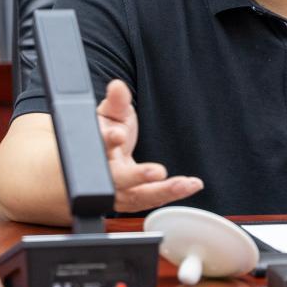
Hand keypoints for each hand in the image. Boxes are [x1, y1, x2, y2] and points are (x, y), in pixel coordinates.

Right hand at [97, 79, 203, 212]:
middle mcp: (105, 172)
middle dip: (136, 176)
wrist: (98, 159)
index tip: (118, 135)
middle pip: (116, 179)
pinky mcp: (131, 199)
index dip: (107, 140)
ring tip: (185, 184)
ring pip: (136, 196)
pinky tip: (189, 186)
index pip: (98, 144)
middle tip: (157, 172)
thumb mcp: (110, 113)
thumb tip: (118, 86)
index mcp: (96, 147)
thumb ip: (116, 101)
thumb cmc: (106, 132)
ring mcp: (117, 189)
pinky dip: (170, 193)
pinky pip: (150, 200)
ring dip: (162, 191)